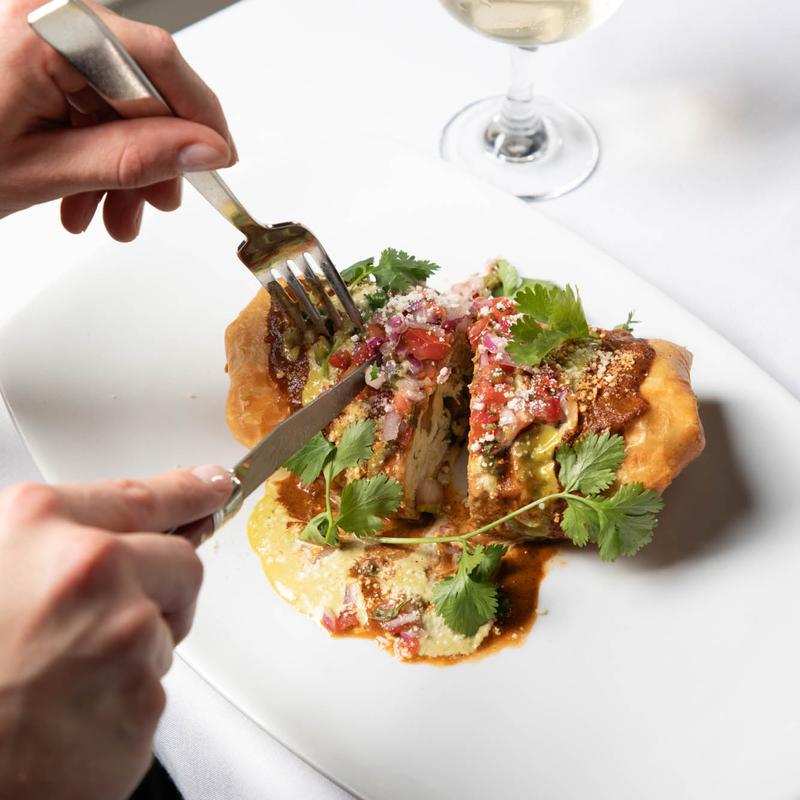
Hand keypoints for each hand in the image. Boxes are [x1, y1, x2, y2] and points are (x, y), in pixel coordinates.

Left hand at [0, 0, 235, 240]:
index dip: (199, 117)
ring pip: (119, 105)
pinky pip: (89, 108)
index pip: (158, 63)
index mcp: (48, 34)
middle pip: (141, 87)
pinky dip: (96, 157)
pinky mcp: (31, 66)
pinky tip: (83, 199)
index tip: (218, 163)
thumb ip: (133, 156)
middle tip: (156, 206)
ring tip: (111, 218)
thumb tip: (203, 149)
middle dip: (155, 157)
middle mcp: (47, 25)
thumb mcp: (45, 170)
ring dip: (125, 168)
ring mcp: (38, 44)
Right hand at [0, 465, 231, 799]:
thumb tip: (127, 532)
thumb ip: (59, 541)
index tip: (214, 486)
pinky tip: (75, 716)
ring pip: (167, 629)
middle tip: (102, 630)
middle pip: (181, 563)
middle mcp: (88, 568)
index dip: (186, 492)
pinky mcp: (142, 697)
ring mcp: (121, 631)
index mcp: (39, 523)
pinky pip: (155, 688)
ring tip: (64, 679)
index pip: (141, 496)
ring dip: (135, 654)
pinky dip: (126, 704)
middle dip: (159, 594)